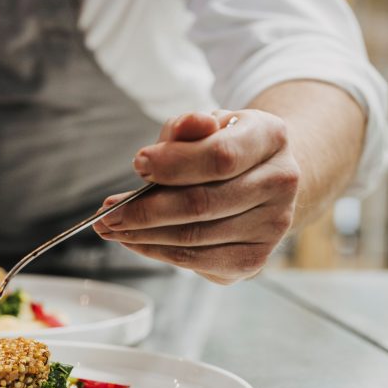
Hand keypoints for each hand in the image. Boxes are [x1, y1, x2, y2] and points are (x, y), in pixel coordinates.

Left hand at [94, 110, 299, 283]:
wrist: (260, 179)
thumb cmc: (222, 148)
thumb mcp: (204, 127)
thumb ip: (187, 128)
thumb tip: (187, 127)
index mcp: (271, 137)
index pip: (220, 157)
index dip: (174, 164)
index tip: (137, 164)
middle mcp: (281, 183)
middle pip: (203, 203)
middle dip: (145, 210)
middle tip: (106, 211)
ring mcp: (271, 227)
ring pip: (193, 237)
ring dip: (142, 235)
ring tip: (110, 227)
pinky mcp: (253, 260)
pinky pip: (194, 260)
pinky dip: (156, 251)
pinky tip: (134, 241)